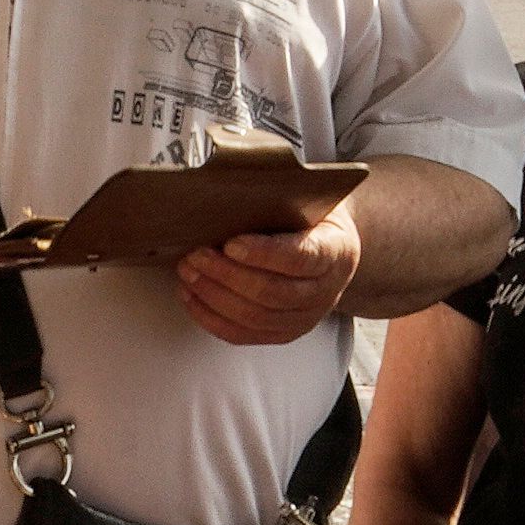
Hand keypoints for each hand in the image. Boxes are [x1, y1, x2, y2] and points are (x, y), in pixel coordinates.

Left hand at [174, 204, 362, 345]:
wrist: (330, 248)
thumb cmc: (311, 218)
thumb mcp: (308, 200)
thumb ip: (280, 198)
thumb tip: (228, 189)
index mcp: (336, 252)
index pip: (299, 258)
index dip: (262, 253)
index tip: (229, 243)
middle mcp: (326, 291)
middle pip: (271, 292)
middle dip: (226, 274)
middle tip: (195, 255)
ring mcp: (305, 318)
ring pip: (253, 317)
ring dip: (213, 295)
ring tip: (187, 271)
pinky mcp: (283, 333)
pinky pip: (242, 335)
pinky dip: (210, 318)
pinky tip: (191, 295)